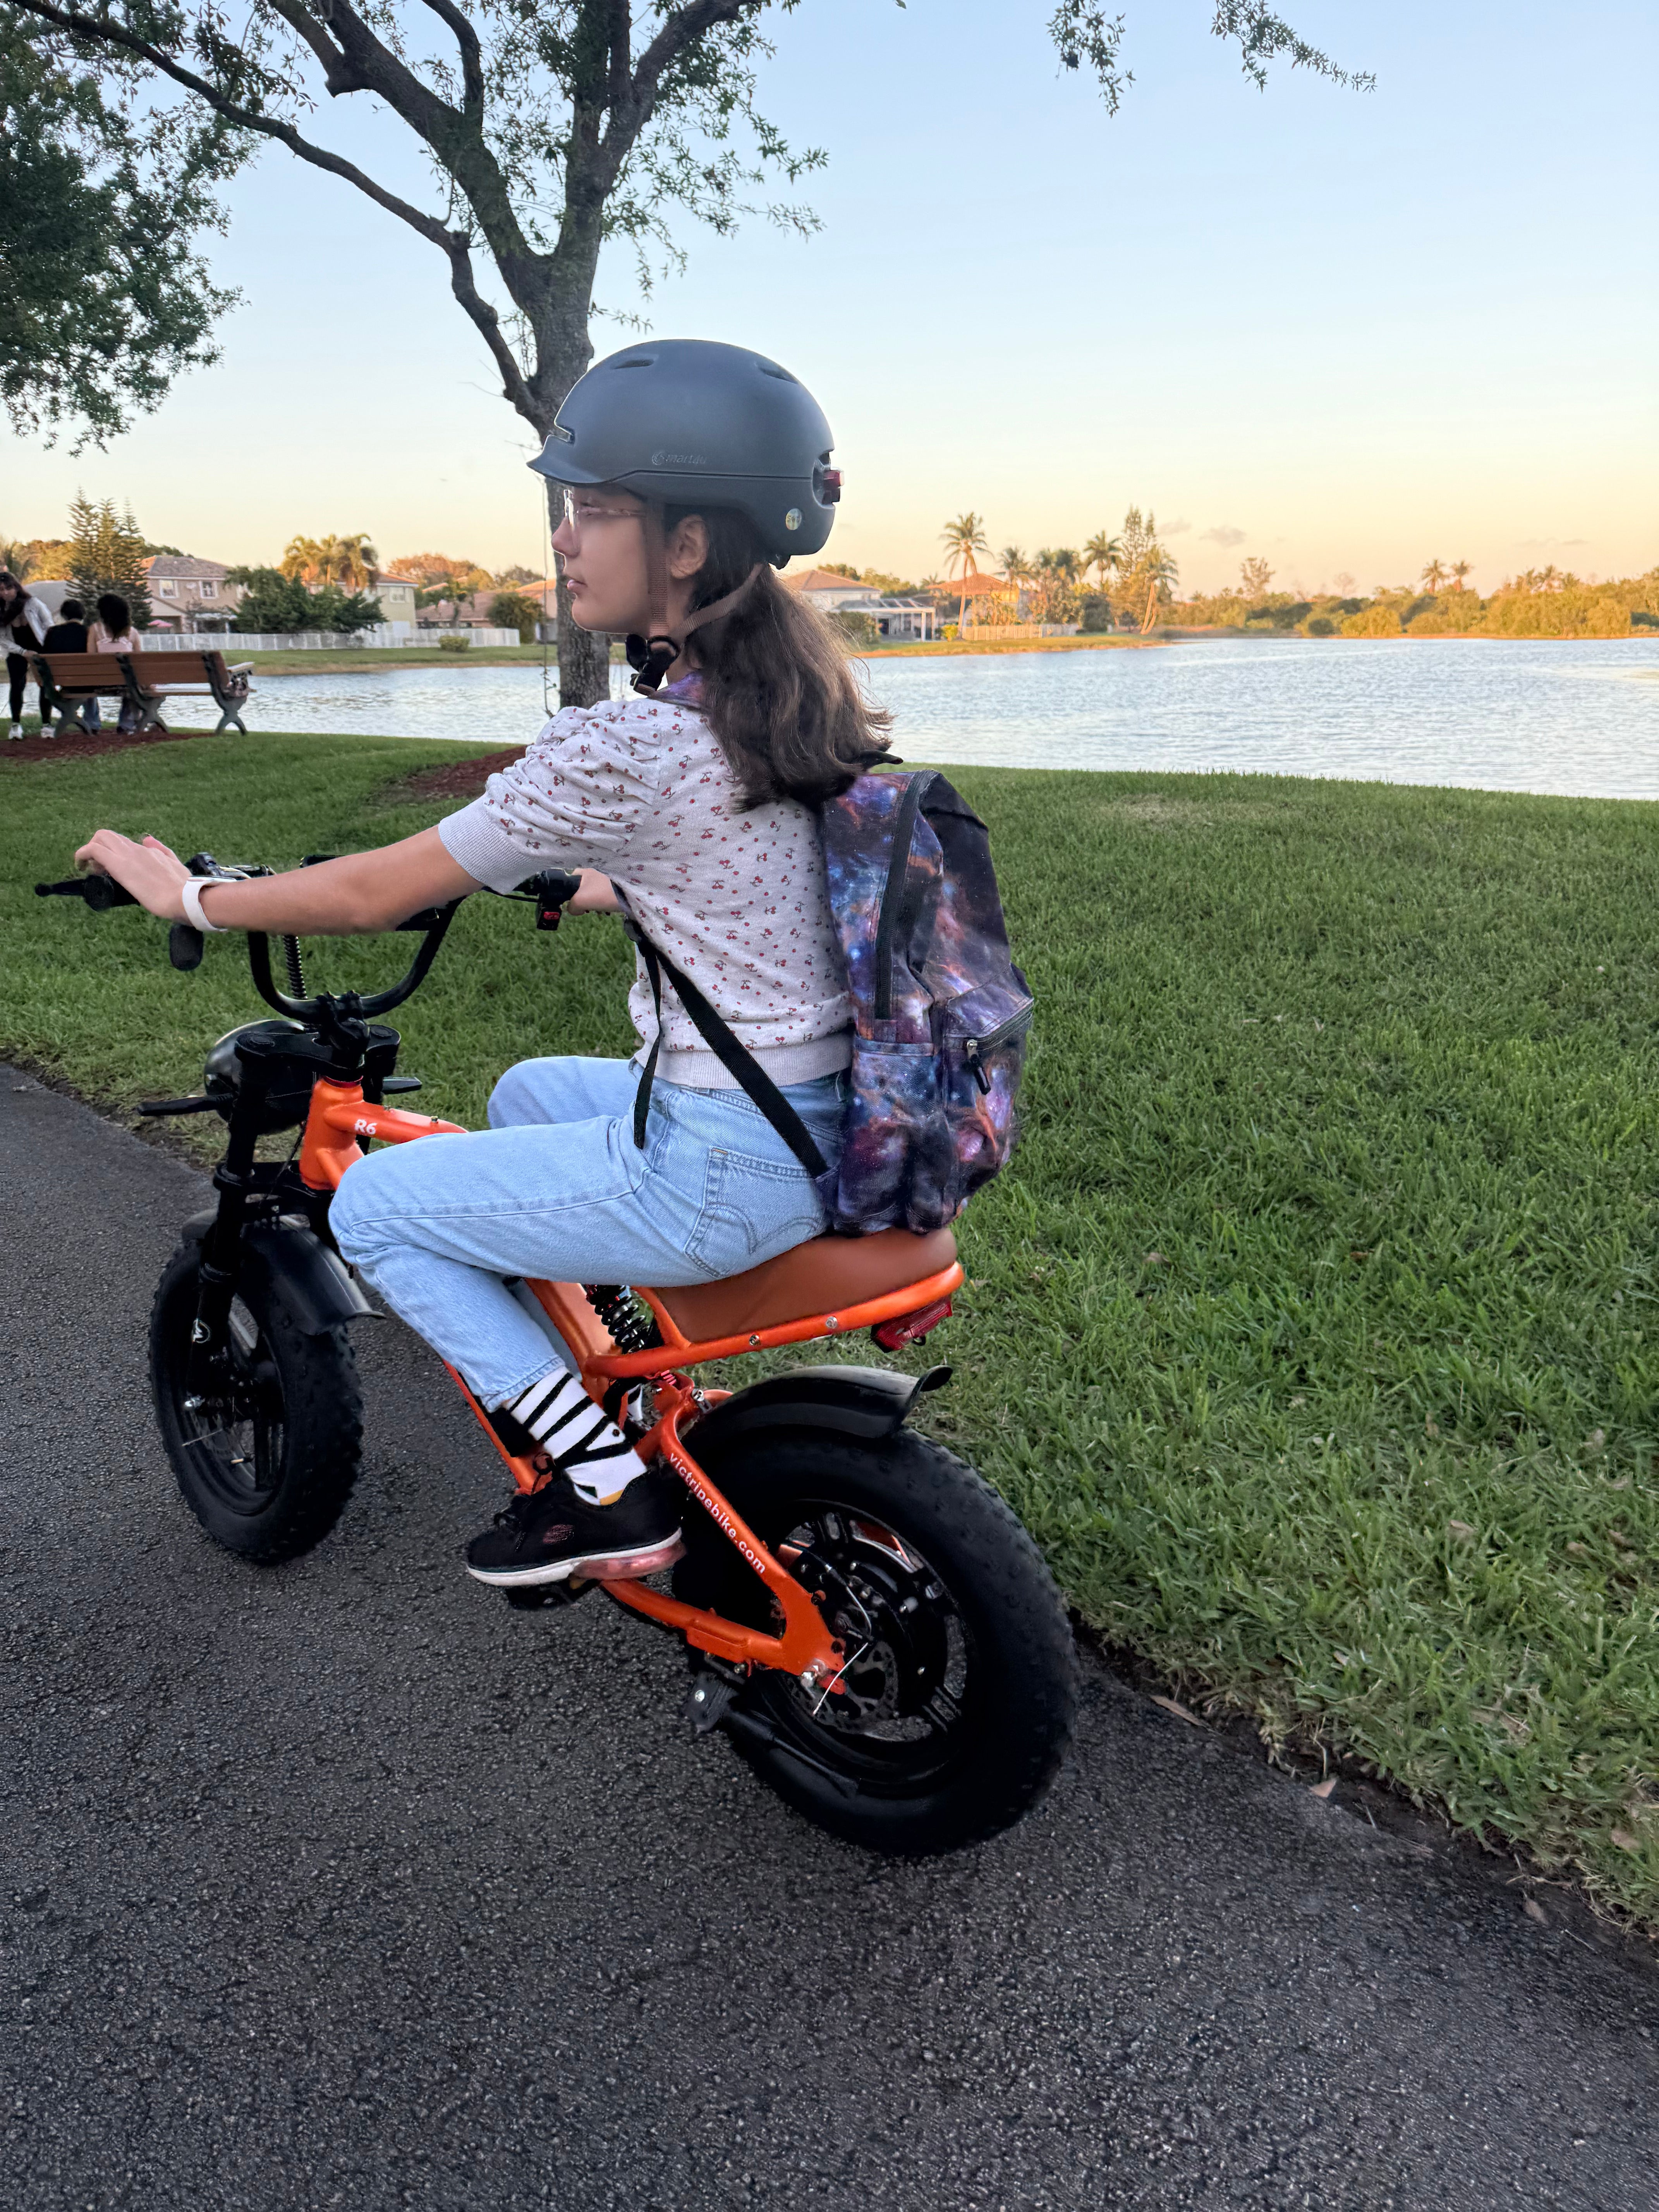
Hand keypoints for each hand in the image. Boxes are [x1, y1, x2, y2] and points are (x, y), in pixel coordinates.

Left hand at [73, 830, 190, 922]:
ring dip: (90, 851)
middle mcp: (137, 848)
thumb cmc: (184, 889)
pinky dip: (82, 855)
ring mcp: (128, 855)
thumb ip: (163, 853)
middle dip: (97, 847)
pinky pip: (93, 850)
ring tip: (90, 870)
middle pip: (109, 836)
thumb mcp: (176, 866)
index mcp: (150, 851)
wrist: (185, 898)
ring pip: (100, 838)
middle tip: (97, 868)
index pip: (125, 843)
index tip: (111, 872)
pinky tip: (81, 867)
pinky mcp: (119, 864)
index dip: (114, 854)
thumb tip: (148, 840)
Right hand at [566, 868, 620, 913]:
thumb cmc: (600, 895)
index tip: (571, 900)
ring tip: (595, 911)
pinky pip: (601, 897)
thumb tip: (573, 910)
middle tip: (584, 908)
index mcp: (584, 872)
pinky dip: (601, 904)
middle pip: (581, 888)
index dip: (567, 890)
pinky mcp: (612, 888)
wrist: (627, 896)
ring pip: (591, 894)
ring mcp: (604, 881)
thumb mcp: (579, 901)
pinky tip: (604, 910)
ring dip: (591, 904)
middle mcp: (594, 874)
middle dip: (581, 900)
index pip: (570, 878)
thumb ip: (571, 907)